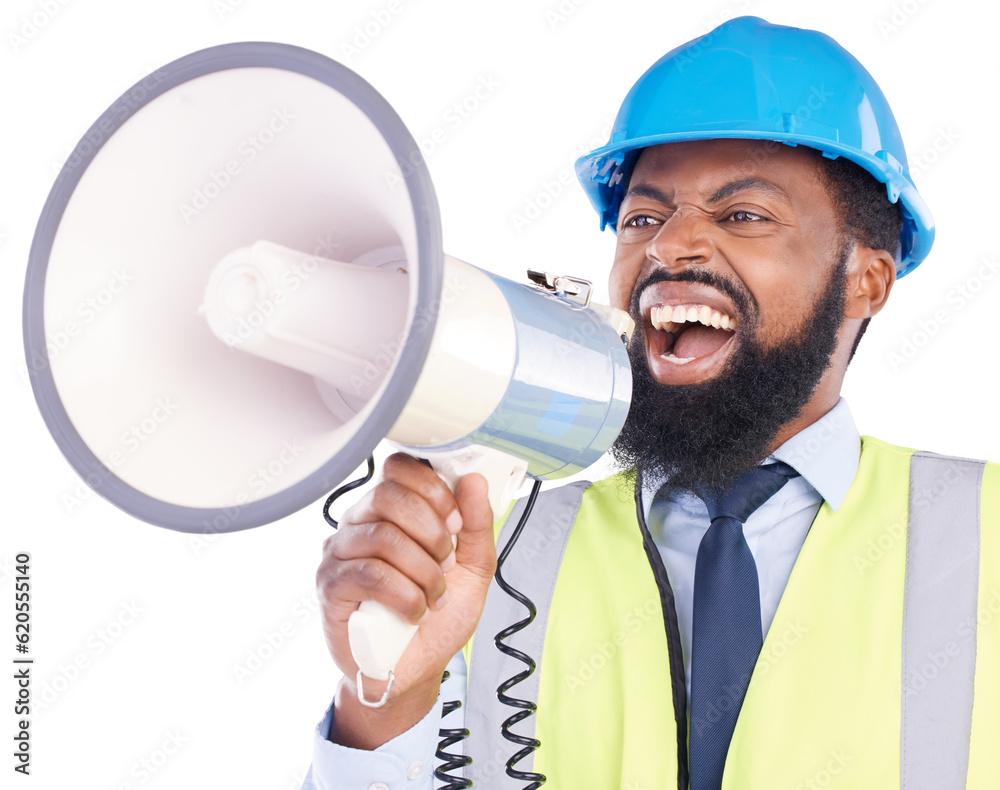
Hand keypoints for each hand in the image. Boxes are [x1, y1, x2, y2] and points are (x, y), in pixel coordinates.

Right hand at [316, 453, 495, 747]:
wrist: (414, 670)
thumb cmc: (436, 617)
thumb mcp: (473, 569)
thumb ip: (477, 525)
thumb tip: (474, 481)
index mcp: (390, 510)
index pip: (399, 467)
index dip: (432, 488)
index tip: (455, 521)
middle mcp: (359, 523)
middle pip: (388, 494)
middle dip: (430, 530)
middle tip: (445, 561)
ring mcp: (339, 553)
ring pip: (383, 537)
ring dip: (423, 570)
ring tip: (434, 595)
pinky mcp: (331, 587)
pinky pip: (369, 575)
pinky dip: (405, 595)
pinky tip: (414, 611)